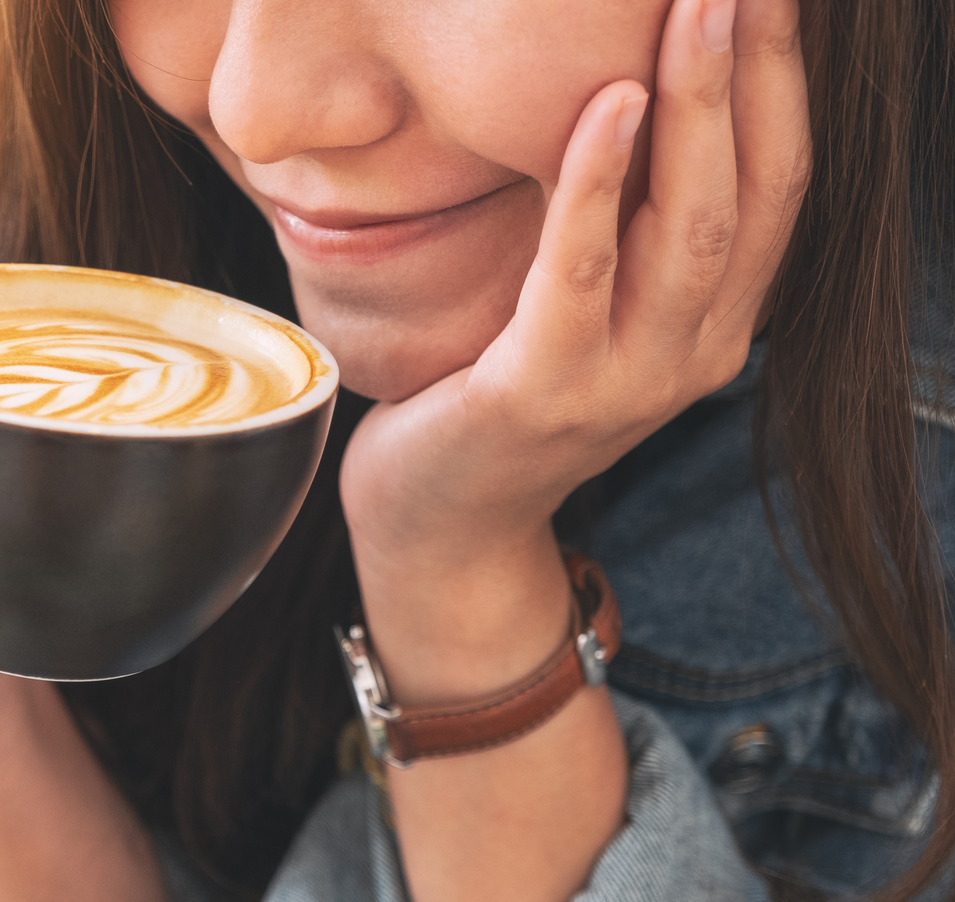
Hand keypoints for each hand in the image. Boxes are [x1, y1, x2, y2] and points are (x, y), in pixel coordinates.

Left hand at [340, 0, 809, 591]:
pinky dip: (594, 184)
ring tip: (695, 5)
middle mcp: (694, 354)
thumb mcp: (582, 304)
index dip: (784, 78)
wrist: (437, 529)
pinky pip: (579, 273)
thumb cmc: (492, 394)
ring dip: (697, 105)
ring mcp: (625, 382)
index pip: (780, 181)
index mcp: (716, 322)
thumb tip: (623, 84)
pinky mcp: (541, 395)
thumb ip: (623, 227)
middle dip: (755, 67)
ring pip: (687, 225)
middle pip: (752, 189)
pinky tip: (609, 100)